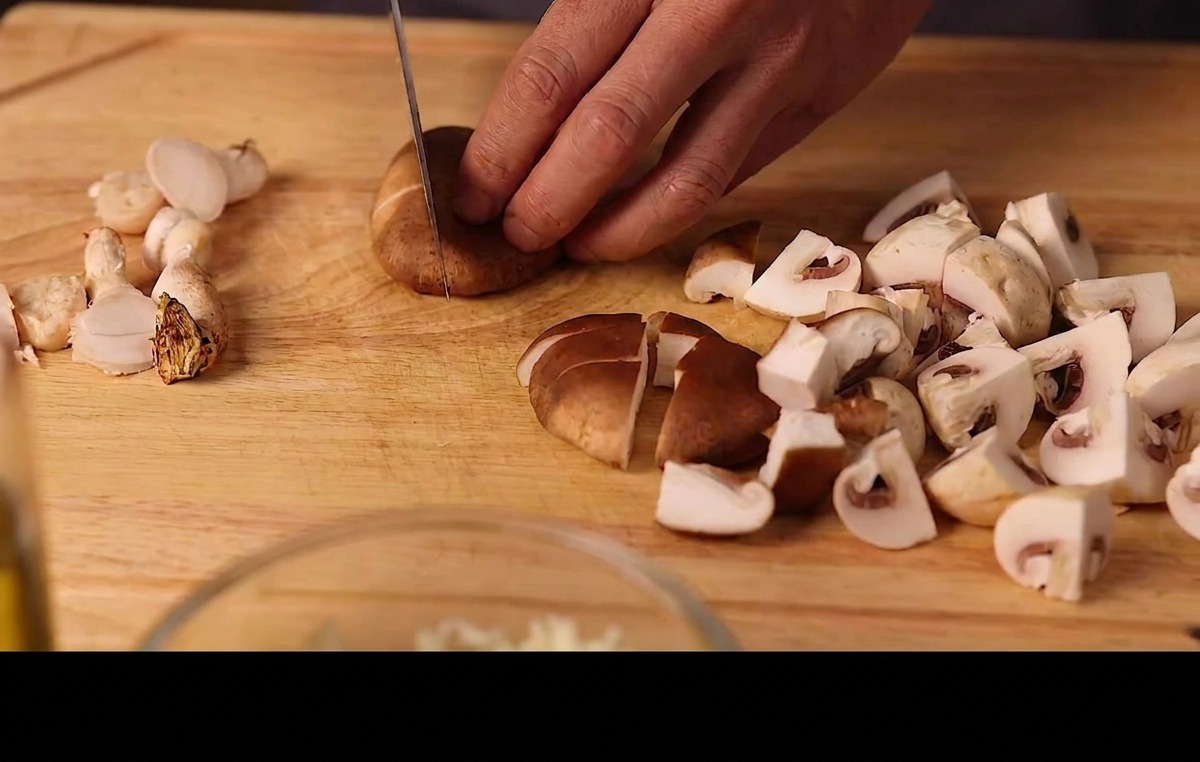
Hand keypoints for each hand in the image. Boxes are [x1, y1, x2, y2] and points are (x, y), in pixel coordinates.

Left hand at [452, 0, 934, 262]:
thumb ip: (593, 12)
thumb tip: (525, 115)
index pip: (554, 74)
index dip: (503, 147)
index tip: (474, 193)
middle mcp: (716, 12)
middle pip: (610, 136)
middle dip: (547, 201)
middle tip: (515, 235)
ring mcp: (777, 63)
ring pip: (685, 181)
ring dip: (616, 230)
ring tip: (576, 244)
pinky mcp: (816, 100)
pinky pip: (734, 175)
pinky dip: (677, 209)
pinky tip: (640, 219)